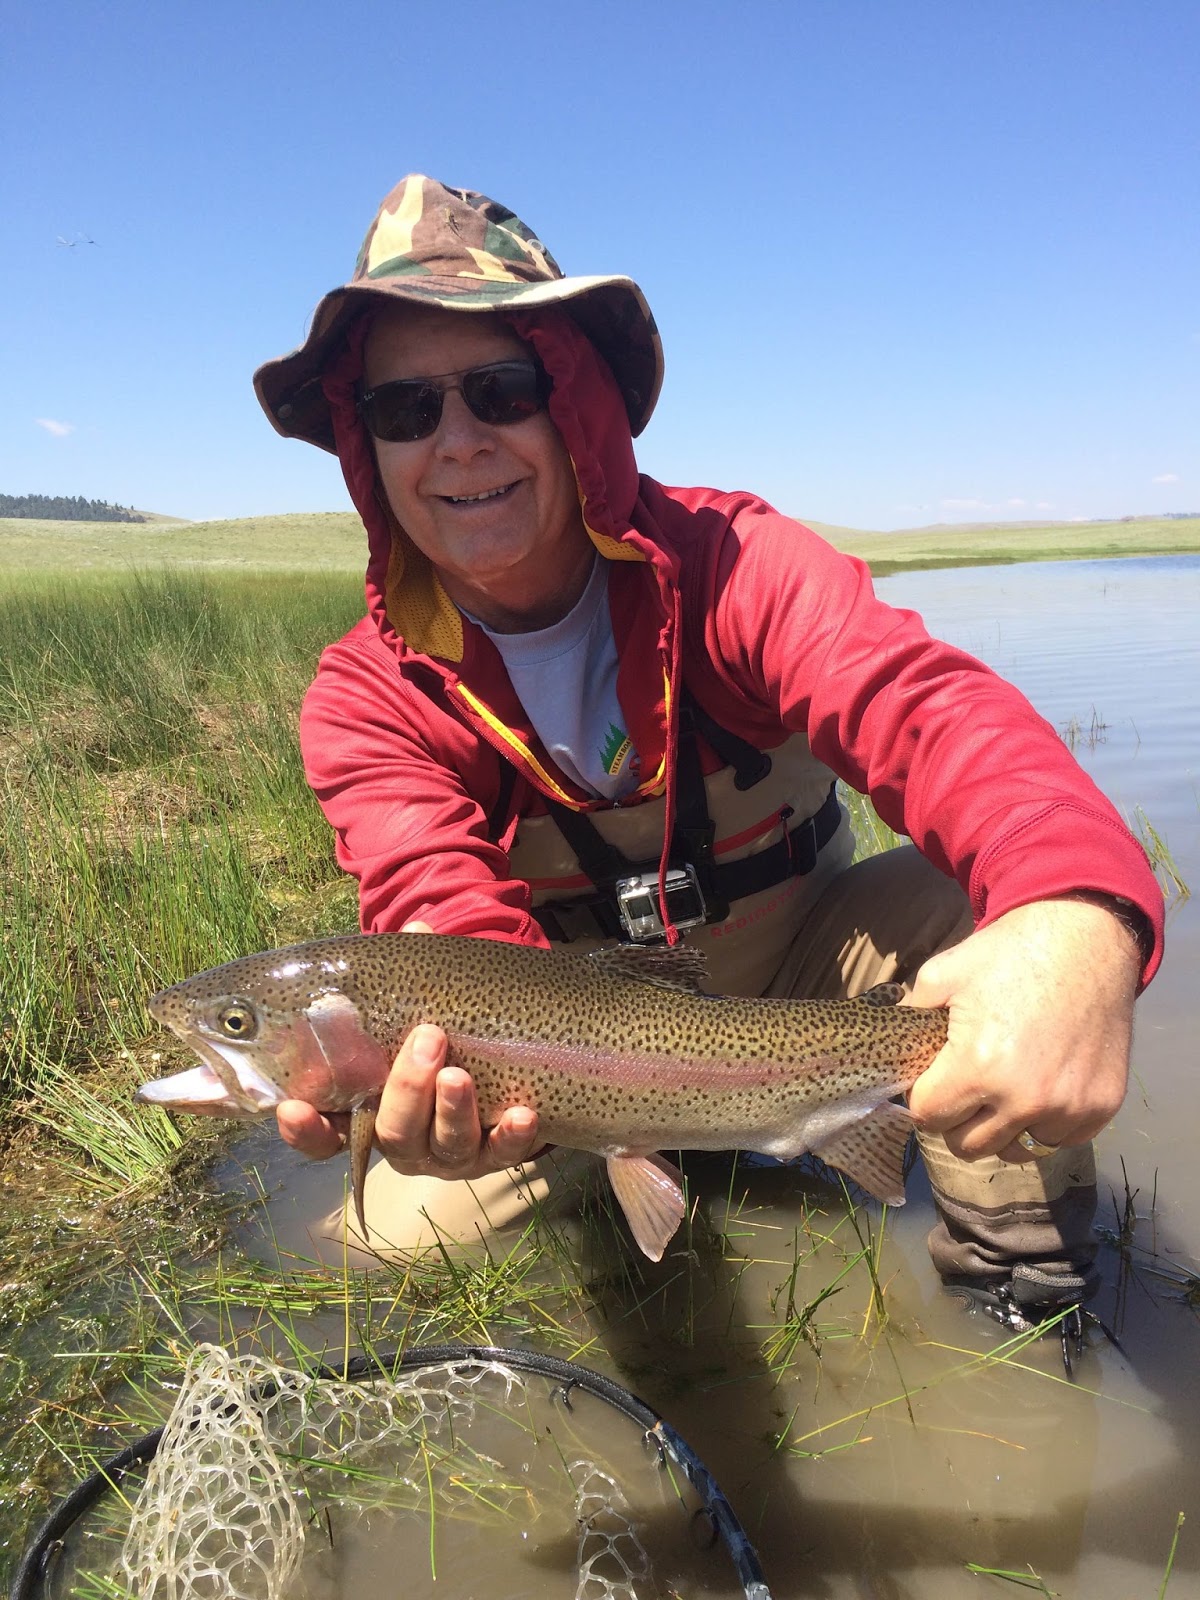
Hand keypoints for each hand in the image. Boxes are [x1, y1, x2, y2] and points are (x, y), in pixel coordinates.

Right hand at [276, 921, 542, 1178]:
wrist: (505, 1067)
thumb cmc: (440, 1037)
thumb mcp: (418, 1010)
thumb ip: (410, 977)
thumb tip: (419, 927)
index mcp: (370, 1113)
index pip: (325, 1134)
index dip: (305, 1129)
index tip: (293, 1108)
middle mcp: (404, 1142)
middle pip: (394, 1134)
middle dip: (407, 1090)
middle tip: (428, 1039)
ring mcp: (448, 1156)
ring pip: (446, 1147)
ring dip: (453, 1111)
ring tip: (460, 1074)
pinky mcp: (494, 1157)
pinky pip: (503, 1154)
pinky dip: (513, 1138)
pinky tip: (524, 1115)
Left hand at [904, 897, 1141, 1163]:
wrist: (1085, 937)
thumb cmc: (1008, 953)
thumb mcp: (942, 975)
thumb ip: (910, 1018)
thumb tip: (889, 1050)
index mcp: (977, 1067)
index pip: (928, 1117)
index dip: (925, 1097)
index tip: (935, 1078)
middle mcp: (1024, 1099)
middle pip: (966, 1144)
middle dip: (958, 1118)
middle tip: (966, 1085)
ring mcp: (1067, 1108)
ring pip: (1014, 1148)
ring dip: (1003, 1126)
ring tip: (1005, 1086)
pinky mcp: (1100, 1108)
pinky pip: (1059, 1139)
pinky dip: (1046, 1123)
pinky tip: (1043, 1086)